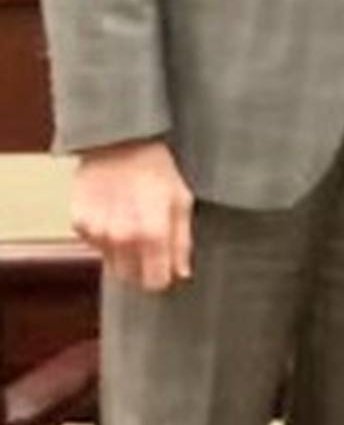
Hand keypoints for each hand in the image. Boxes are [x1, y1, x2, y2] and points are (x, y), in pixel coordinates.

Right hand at [72, 139, 193, 291]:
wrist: (119, 141)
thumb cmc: (156, 168)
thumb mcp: (181, 201)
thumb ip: (182, 242)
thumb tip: (181, 273)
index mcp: (151, 234)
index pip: (155, 283)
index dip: (162, 277)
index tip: (165, 267)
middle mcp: (121, 238)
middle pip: (130, 278)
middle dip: (142, 268)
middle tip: (150, 244)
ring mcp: (97, 232)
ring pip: (111, 263)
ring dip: (123, 252)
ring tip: (132, 222)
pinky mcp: (80, 223)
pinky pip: (95, 244)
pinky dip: (104, 237)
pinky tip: (114, 214)